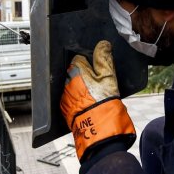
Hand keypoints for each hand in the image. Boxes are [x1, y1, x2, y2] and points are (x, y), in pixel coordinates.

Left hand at [60, 40, 135, 160]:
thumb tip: (103, 44)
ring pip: (72, 85)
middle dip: (85, 75)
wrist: (99, 128)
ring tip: (94, 96)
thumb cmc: (105, 103)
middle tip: (99, 85)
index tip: (99, 72)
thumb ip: (104, 58)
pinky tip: (88, 104)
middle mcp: (66, 81)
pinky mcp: (64, 108)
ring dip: (80, 87)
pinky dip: (77, 99)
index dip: (91, 64)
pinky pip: (70, 98)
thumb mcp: (109, 77)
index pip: (80, 58)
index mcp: (76, 70)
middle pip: (75, 72)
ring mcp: (64, 95)